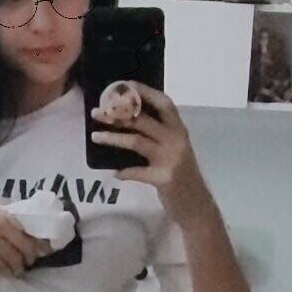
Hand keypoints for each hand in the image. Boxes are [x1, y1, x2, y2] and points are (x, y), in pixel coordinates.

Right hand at [0, 198, 51, 276]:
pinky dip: (6, 272)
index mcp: (2, 214)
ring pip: (14, 257)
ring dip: (19, 267)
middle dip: (30, 258)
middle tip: (28, 264)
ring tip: (18, 271)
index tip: (44, 252)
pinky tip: (7, 274)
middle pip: (25, 246)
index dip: (39, 244)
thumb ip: (3, 221)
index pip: (29, 231)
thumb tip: (23, 234)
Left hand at [89, 82, 214, 224]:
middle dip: (117, 114)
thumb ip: (158, 136)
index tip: (123, 85)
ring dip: (113, 138)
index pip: (164, 104)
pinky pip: (137, 172)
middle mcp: (176, 140)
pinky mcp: (164, 179)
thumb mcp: (175, 151)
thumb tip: (125, 121)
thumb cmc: (182, 176)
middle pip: (143, 120)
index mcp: (179, 130)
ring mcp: (171, 159)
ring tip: (95, 137)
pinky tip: (114, 173)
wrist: (196, 206)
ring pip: (137, 141)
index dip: (144, 93)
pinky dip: (124, 172)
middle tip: (96, 112)